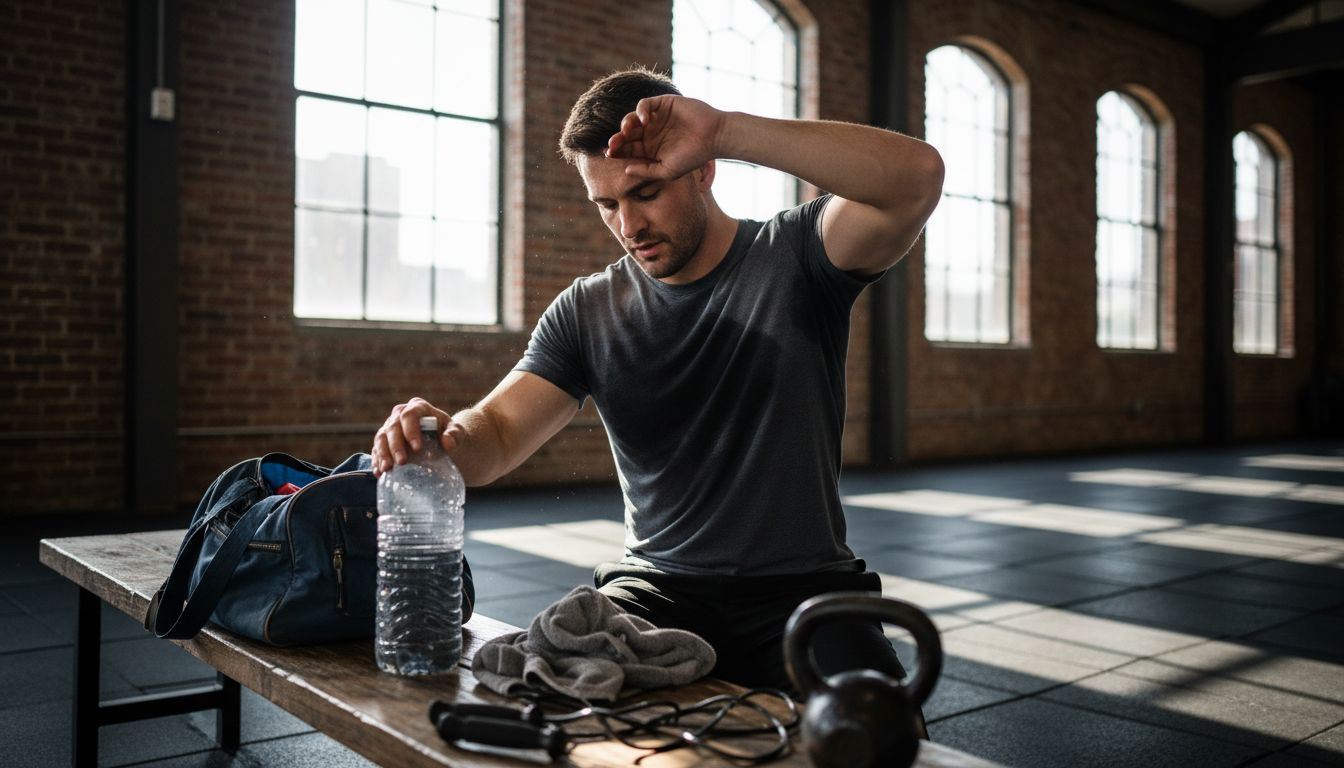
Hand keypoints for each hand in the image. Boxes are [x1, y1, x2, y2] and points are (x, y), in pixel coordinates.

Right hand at [371, 397, 456, 475]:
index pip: (410, 415)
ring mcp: (390, 427)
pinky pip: (376, 448)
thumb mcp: (457, 432)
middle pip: (393, 427)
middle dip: (396, 445)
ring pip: (381, 437)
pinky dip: (377, 460)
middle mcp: (400, 414)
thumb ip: (455, 434)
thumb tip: (448, 443)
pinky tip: (379, 473)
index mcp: (418, 407)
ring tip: (387, 469)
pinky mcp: (384, 440)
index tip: (417, 448)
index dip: (411, 430)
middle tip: (402, 462)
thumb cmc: (448, 433)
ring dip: (383, 454)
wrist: (440, 441)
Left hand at [605, 95, 726, 179]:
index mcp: (651, 149)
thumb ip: (646, 171)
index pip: (628, 149)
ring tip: (627, 131)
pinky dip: (640, 110)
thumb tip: (625, 169)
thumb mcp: (666, 171)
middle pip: (627, 134)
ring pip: (632, 118)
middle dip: (618, 139)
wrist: (714, 137)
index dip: (617, 151)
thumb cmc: (693, 157)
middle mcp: (652, 133)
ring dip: (626, 124)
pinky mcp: (664, 103)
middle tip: (612, 144)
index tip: (609, 154)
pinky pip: (645, 104)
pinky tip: (644, 120)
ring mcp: (657, 118)